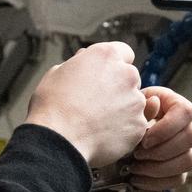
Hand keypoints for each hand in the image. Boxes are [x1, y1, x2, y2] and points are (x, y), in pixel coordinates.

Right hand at [24, 41, 148, 169]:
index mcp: (106, 55)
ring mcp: (136, 100)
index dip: (113, 65)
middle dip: (119, 87)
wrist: (59, 139)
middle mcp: (126, 74)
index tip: (104, 76)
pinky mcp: (139, 124)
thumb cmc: (53, 106)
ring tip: (98, 122)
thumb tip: (84, 58)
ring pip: (134, 102)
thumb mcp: (57, 72)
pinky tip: (103, 135)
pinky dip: (124, 130)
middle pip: (130, 77)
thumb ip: (79, 62)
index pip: (123, 52)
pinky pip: (135, 125)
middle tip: (98, 102)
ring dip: (123, 109)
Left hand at [130, 88, 191, 186]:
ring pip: (189, 161)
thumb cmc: (128, 117)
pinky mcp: (180, 168)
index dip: (168, 128)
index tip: (145, 140)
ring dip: (159, 169)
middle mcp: (187, 126)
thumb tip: (154, 103)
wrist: (121, 135)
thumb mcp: (131, 108)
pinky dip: (156, 182)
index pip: (186, 112)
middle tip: (137, 154)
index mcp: (175, 105)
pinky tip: (137, 179)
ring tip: (135, 168)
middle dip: (162, 151)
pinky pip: (178, 179)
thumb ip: (142, 108)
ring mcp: (187, 149)